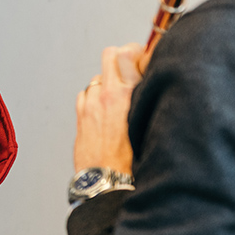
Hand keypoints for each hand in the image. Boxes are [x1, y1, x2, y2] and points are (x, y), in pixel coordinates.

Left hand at [73, 43, 144, 174]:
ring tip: (119, 98)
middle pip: (110, 55)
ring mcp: (91, 104)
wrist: (109, 182)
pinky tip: (104, 110)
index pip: (128, 52)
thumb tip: (153, 81)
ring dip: (108, 81)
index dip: (137, 52)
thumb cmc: (135, 161)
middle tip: (130, 70)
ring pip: (98, 76)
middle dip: (120, 58)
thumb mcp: (152, 125)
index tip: (143, 59)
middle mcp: (108, 95)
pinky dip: (94, 97)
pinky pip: (86, 93)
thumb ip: (150, 99)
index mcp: (129, 95)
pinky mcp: (81, 115)